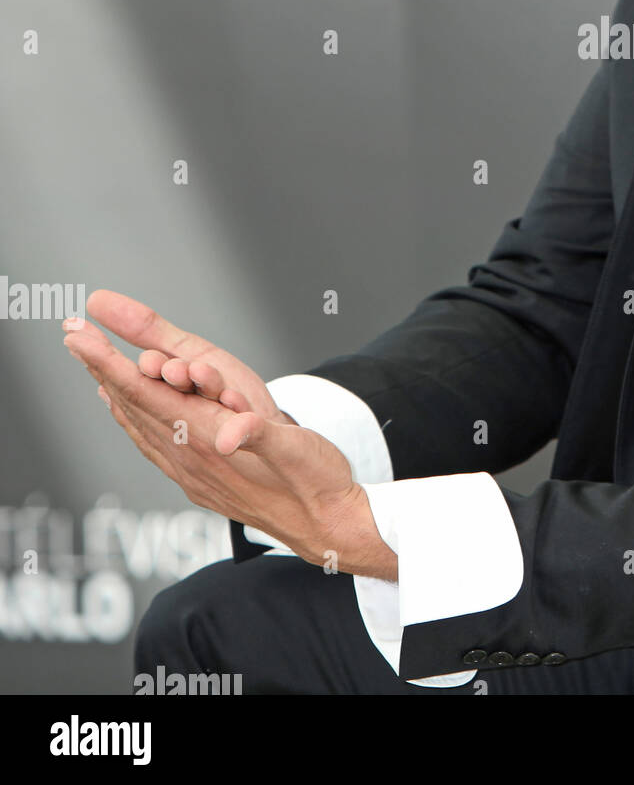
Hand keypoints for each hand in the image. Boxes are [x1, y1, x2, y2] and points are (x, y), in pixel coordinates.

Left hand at [62, 307, 396, 578]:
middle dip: (100, 370)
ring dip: (114, 394)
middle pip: (133, 408)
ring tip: (93, 368)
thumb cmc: (317, 482)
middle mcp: (193, 460)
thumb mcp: (297, 450)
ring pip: (141, 427)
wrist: (328, 528)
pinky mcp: (204, 481)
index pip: (147, 397)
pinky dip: (136, 421)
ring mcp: (195, 475)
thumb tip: (230, 432)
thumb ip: (261, 434)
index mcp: (210, 442)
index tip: (81, 338)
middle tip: (72, 337)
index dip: (110, 365)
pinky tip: (134, 415)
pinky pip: (156, 445)